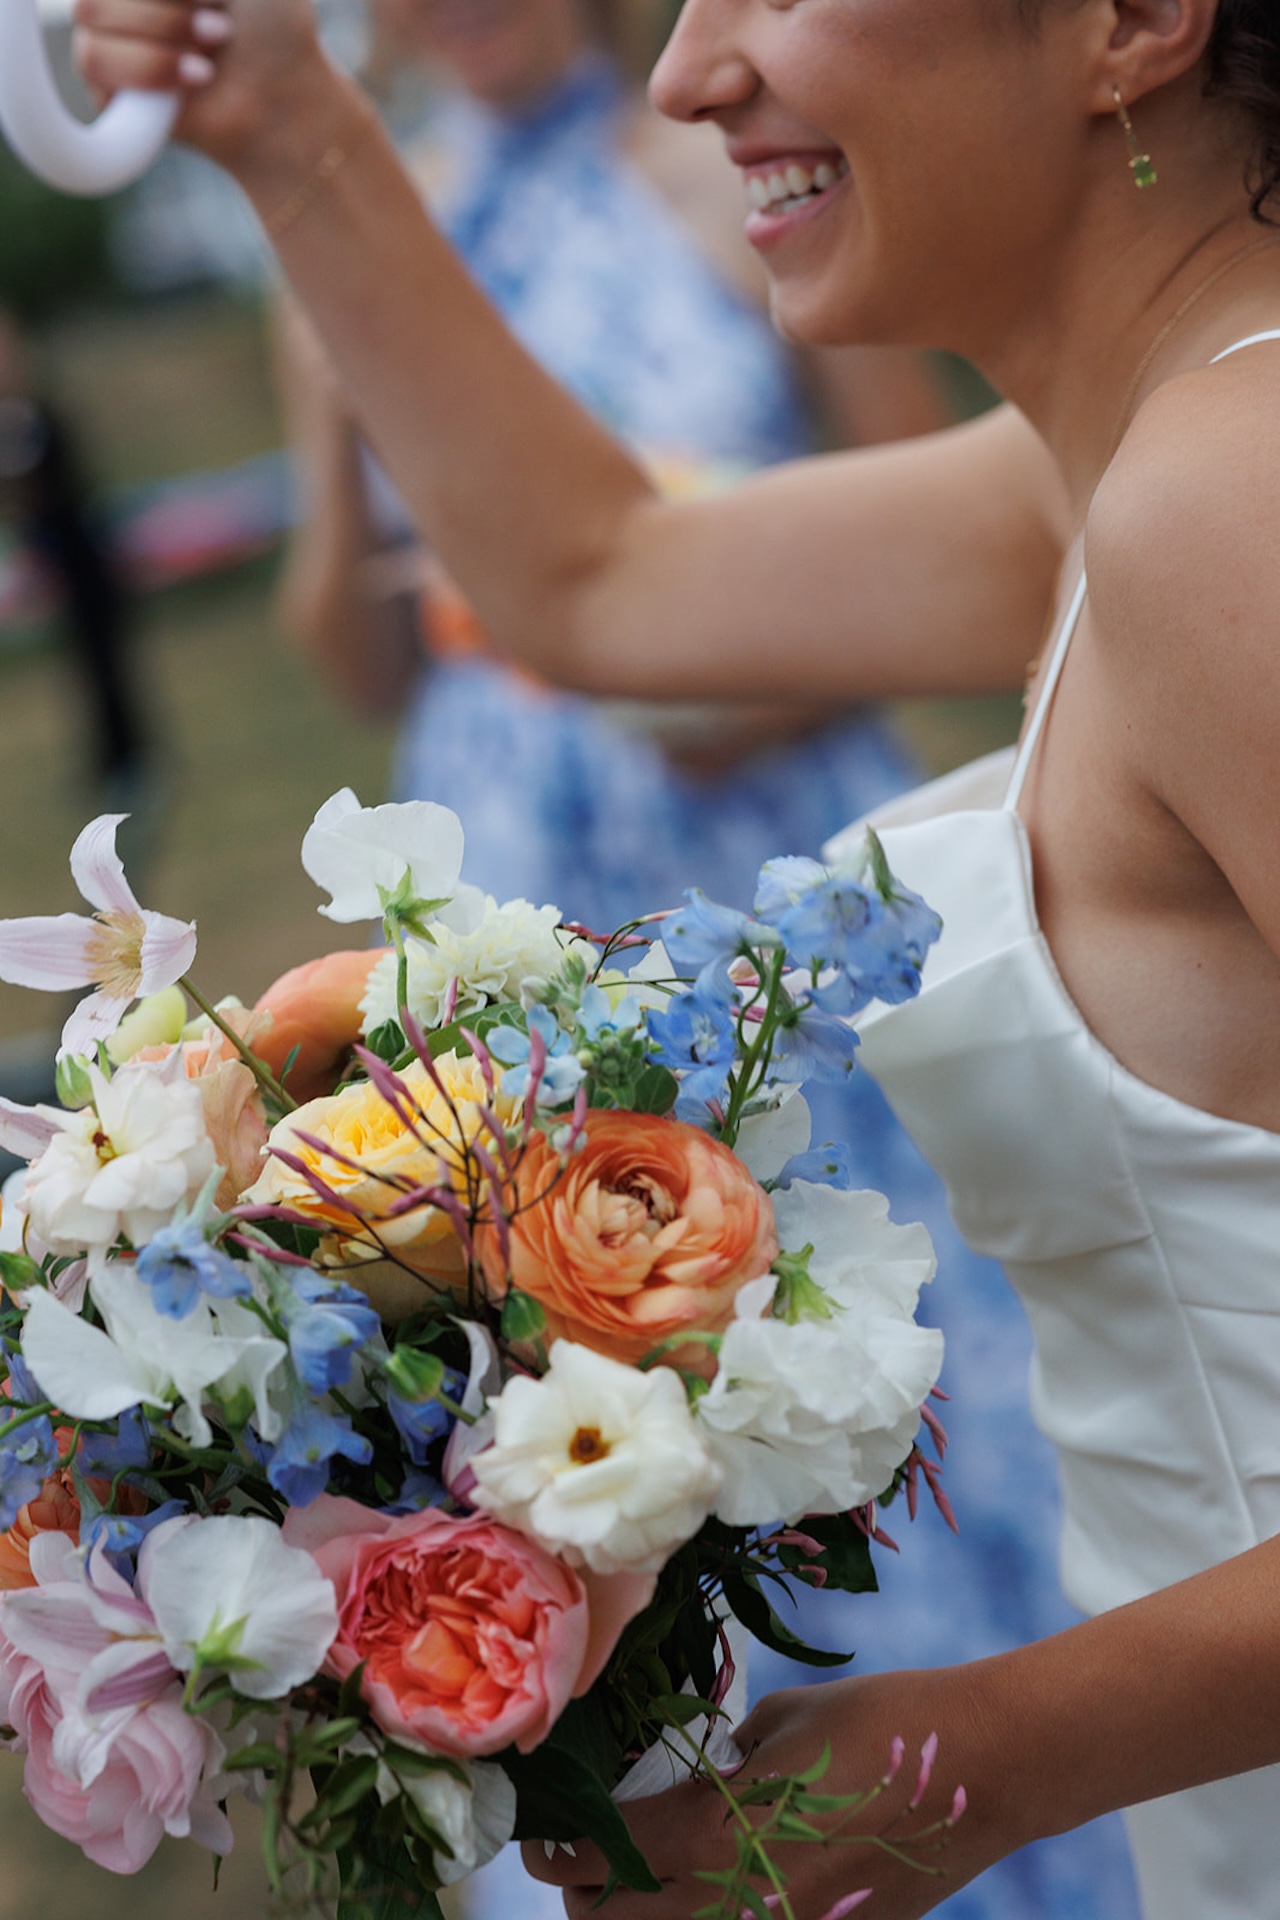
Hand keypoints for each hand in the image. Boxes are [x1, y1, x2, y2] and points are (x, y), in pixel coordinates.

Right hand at [71, 0, 354, 179]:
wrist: (283, 98)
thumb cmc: (270, 24)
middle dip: (170, 1)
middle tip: (221, 21)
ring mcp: (105, 31)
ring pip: (91, 11)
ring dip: (165, 31)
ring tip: (213, 49)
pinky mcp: (104, 87)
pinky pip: (94, 59)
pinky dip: (152, 67)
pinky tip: (195, 76)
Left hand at [525, 1670, 1019, 1919]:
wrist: (987, 1766)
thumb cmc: (882, 1719)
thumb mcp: (783, 1722)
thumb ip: (724, 1761)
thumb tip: (691, 1776)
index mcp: (725, 1830)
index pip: (612, 1858)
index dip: (563, 1849)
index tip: (541, 1837)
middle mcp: (746, 1900)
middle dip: (588, 1898)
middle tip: (576, 1865)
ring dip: (643, 1918)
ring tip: (629, 1886)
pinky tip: (704, 1892)